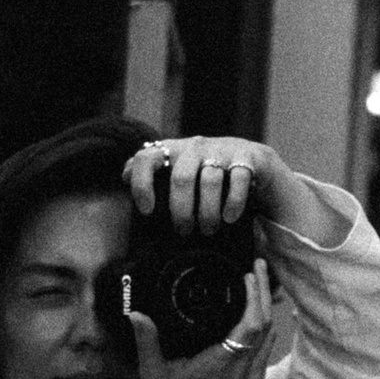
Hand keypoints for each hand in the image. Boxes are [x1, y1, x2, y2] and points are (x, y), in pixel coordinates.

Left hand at [124, 135, 296, 251]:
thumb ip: (154, 172)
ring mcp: (222, 150)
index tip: (146, 210)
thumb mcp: (181, 171)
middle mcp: (196, 146)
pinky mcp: (247, 157)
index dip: (142, 183)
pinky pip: (238, 180)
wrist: (255, 163)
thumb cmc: (210, 174)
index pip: (147, 158)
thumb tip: (124, 173)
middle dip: (181, 211)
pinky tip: (229, 218)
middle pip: (181, 178)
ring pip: (209, 181)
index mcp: (175, 150)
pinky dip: (233, 203)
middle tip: (184, 231)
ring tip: (208, 230)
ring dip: (208, 212)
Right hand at [130, 262, 274, 378]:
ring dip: (266, 309)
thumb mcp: (155, 375)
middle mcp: (244, 371)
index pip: (251, 324)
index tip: (247, 275)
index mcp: (222, 363)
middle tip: (257, 267)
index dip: (254, 296)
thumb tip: (136, 315)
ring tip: (256, 285)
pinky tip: (256, 316)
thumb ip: (147, 342)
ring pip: (271, 336)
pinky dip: (265, 329)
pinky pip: (267, 351)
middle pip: (266, 324)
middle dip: (263, 292)